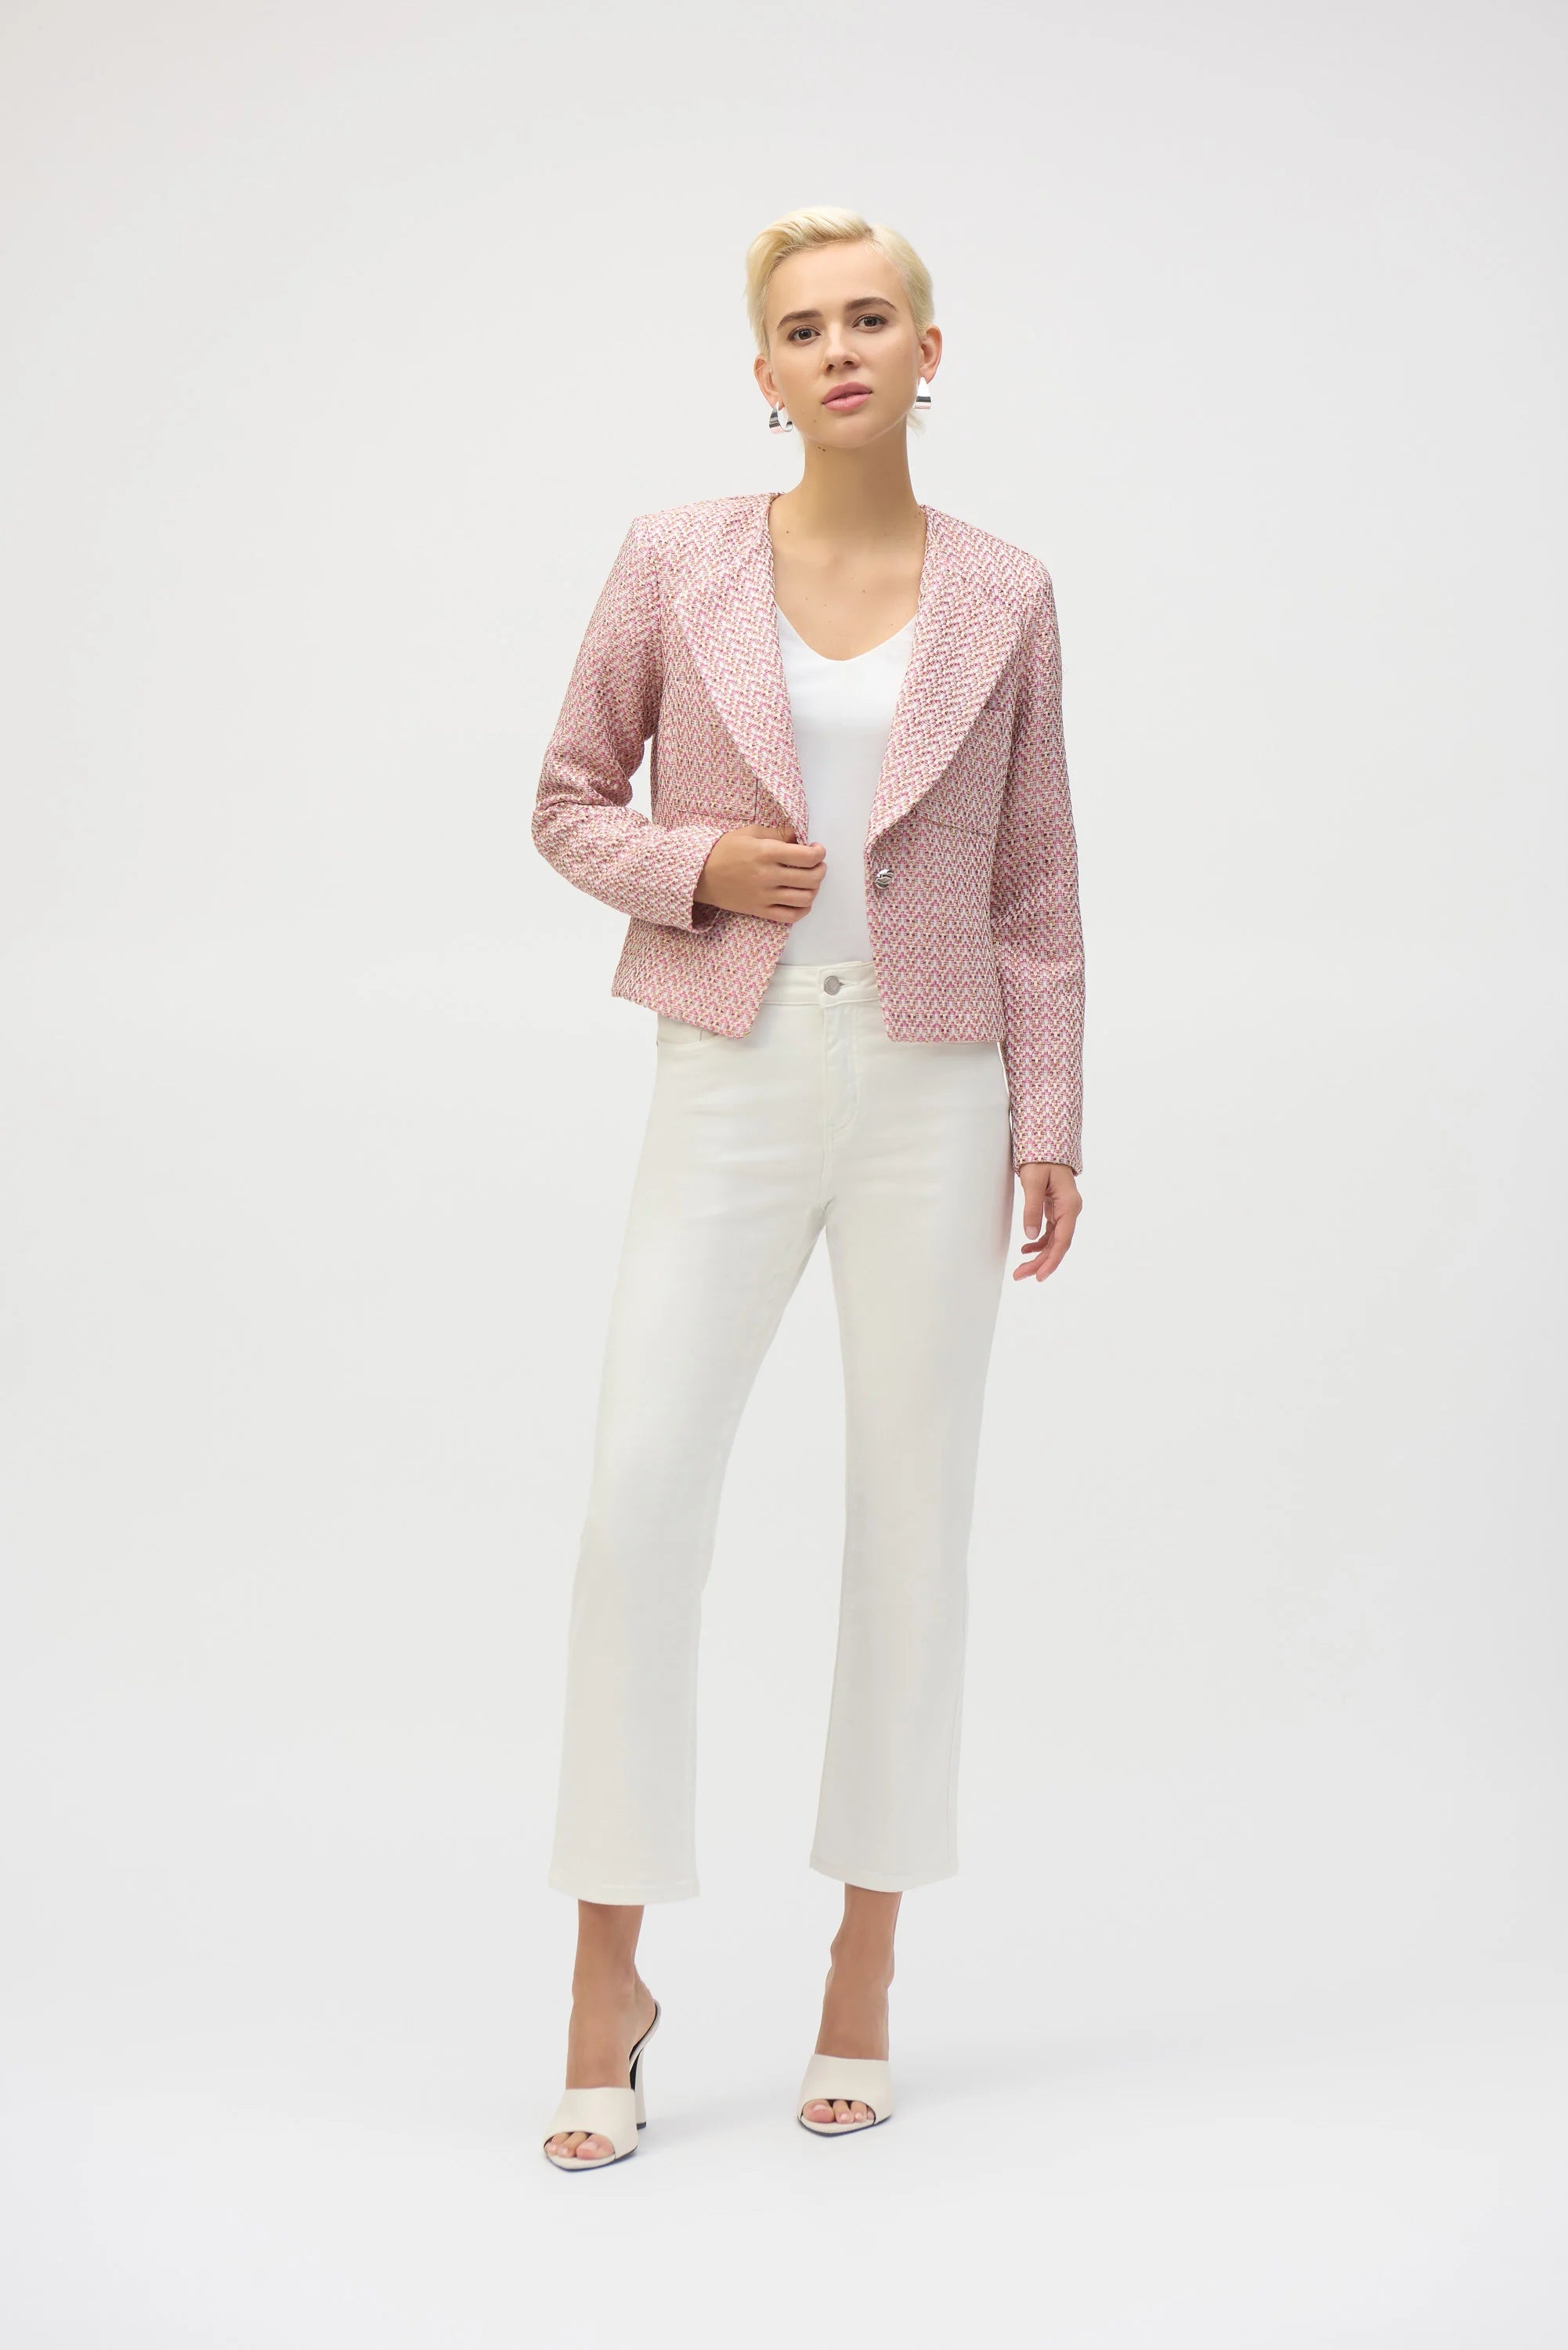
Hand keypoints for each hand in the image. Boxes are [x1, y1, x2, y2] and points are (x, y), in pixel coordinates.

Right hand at [695, 824, 825, 922]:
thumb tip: (798, 837)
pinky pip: (790, 916)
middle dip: (821, 870)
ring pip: (805, 898)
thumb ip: (778, 834)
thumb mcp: (750, 832)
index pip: (807, 857)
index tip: (816, 850)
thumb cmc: (724, 850)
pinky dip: (803, 909)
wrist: (700, 875)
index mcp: (767, 852)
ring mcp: (764, 895)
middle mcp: (768, 875)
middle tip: (817, 865)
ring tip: (809, 882)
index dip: (819, 853)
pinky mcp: (760, 910)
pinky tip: (802, 900)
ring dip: (814, 889)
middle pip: (811, 878)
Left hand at [1012, 1163, 1080, 1282]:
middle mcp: (1070, 1211)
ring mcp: (1064, 1211)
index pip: (1063, 1240)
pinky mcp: (1056, 1210)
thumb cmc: (1041, 1159)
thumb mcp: (1033, 1182)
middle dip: (1041, 1263)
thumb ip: (1032, 1209)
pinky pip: (1050, 1233)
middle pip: (1058, 1245)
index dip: (1051, 1260)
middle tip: (1020, 1276)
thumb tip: (1030, 1236)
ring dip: (1039, 1256)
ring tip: (1021, 1270)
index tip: (1040, 1276)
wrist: (1046, 1145)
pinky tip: (1026, 1251)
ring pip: (1054, 1241)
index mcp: (1069, 1205)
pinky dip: (1039, 1243)